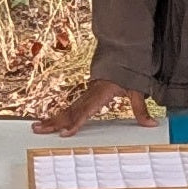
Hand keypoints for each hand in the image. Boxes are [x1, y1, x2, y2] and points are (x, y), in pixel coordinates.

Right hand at [30, 79, 159, 137]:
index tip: (64, 132)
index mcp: (101, 93)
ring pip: (68, 108)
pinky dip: (60, 115)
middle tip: (38, 129)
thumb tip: (151, 124)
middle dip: (54, 121)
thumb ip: (141, 109)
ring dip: (52, 118)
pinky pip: (71, 106)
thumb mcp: (137, 90)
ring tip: (36, 127)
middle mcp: (90, 94)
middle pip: (70, 110)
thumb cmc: (130, 73)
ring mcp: (86, 94)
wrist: (124, 56)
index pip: (86, 111)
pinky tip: (50, 121)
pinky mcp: (86, 95)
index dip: (75, 122)